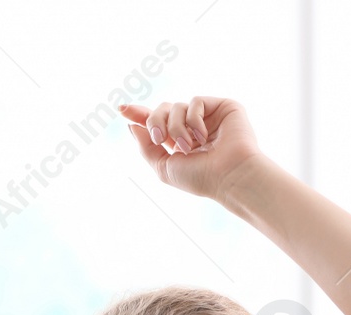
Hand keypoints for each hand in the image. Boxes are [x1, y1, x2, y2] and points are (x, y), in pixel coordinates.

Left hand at [116, 96, 262, 201]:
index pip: (157, 122)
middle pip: (162, 109)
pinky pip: (195, 102)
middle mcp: (193, 128)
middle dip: (155, 122)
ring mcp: (208, 117)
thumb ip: (146, 147)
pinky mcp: (222, 107)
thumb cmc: (200, 177)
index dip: (139, 114)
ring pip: (176, 106)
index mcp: (180, 142)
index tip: (121, 108)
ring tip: (189, 146)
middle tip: (161, 139)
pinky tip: (202, 136)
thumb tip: (133, 125)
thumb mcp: (164, 167)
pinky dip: (193, 120)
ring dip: (176, 127)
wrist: (229, 175)